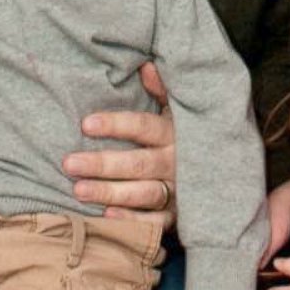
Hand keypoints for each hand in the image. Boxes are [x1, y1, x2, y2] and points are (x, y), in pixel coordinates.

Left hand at [62, 62, 176, 222]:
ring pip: (143, 193)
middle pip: (137, 163)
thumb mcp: (178, 109)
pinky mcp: (177, 216)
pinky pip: (155, 223)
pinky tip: (107, 217)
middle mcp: (175, 162)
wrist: (219, 175)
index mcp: (174, 133)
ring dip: (110, 192)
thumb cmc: (185, 135)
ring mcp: (177, 191)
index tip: (85, 124)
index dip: (115, 125)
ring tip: (78, 190)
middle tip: (69, 163)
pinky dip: (133, 221)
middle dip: (102, 164)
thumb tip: (145, 65)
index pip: (143, 127)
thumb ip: (162, 89)